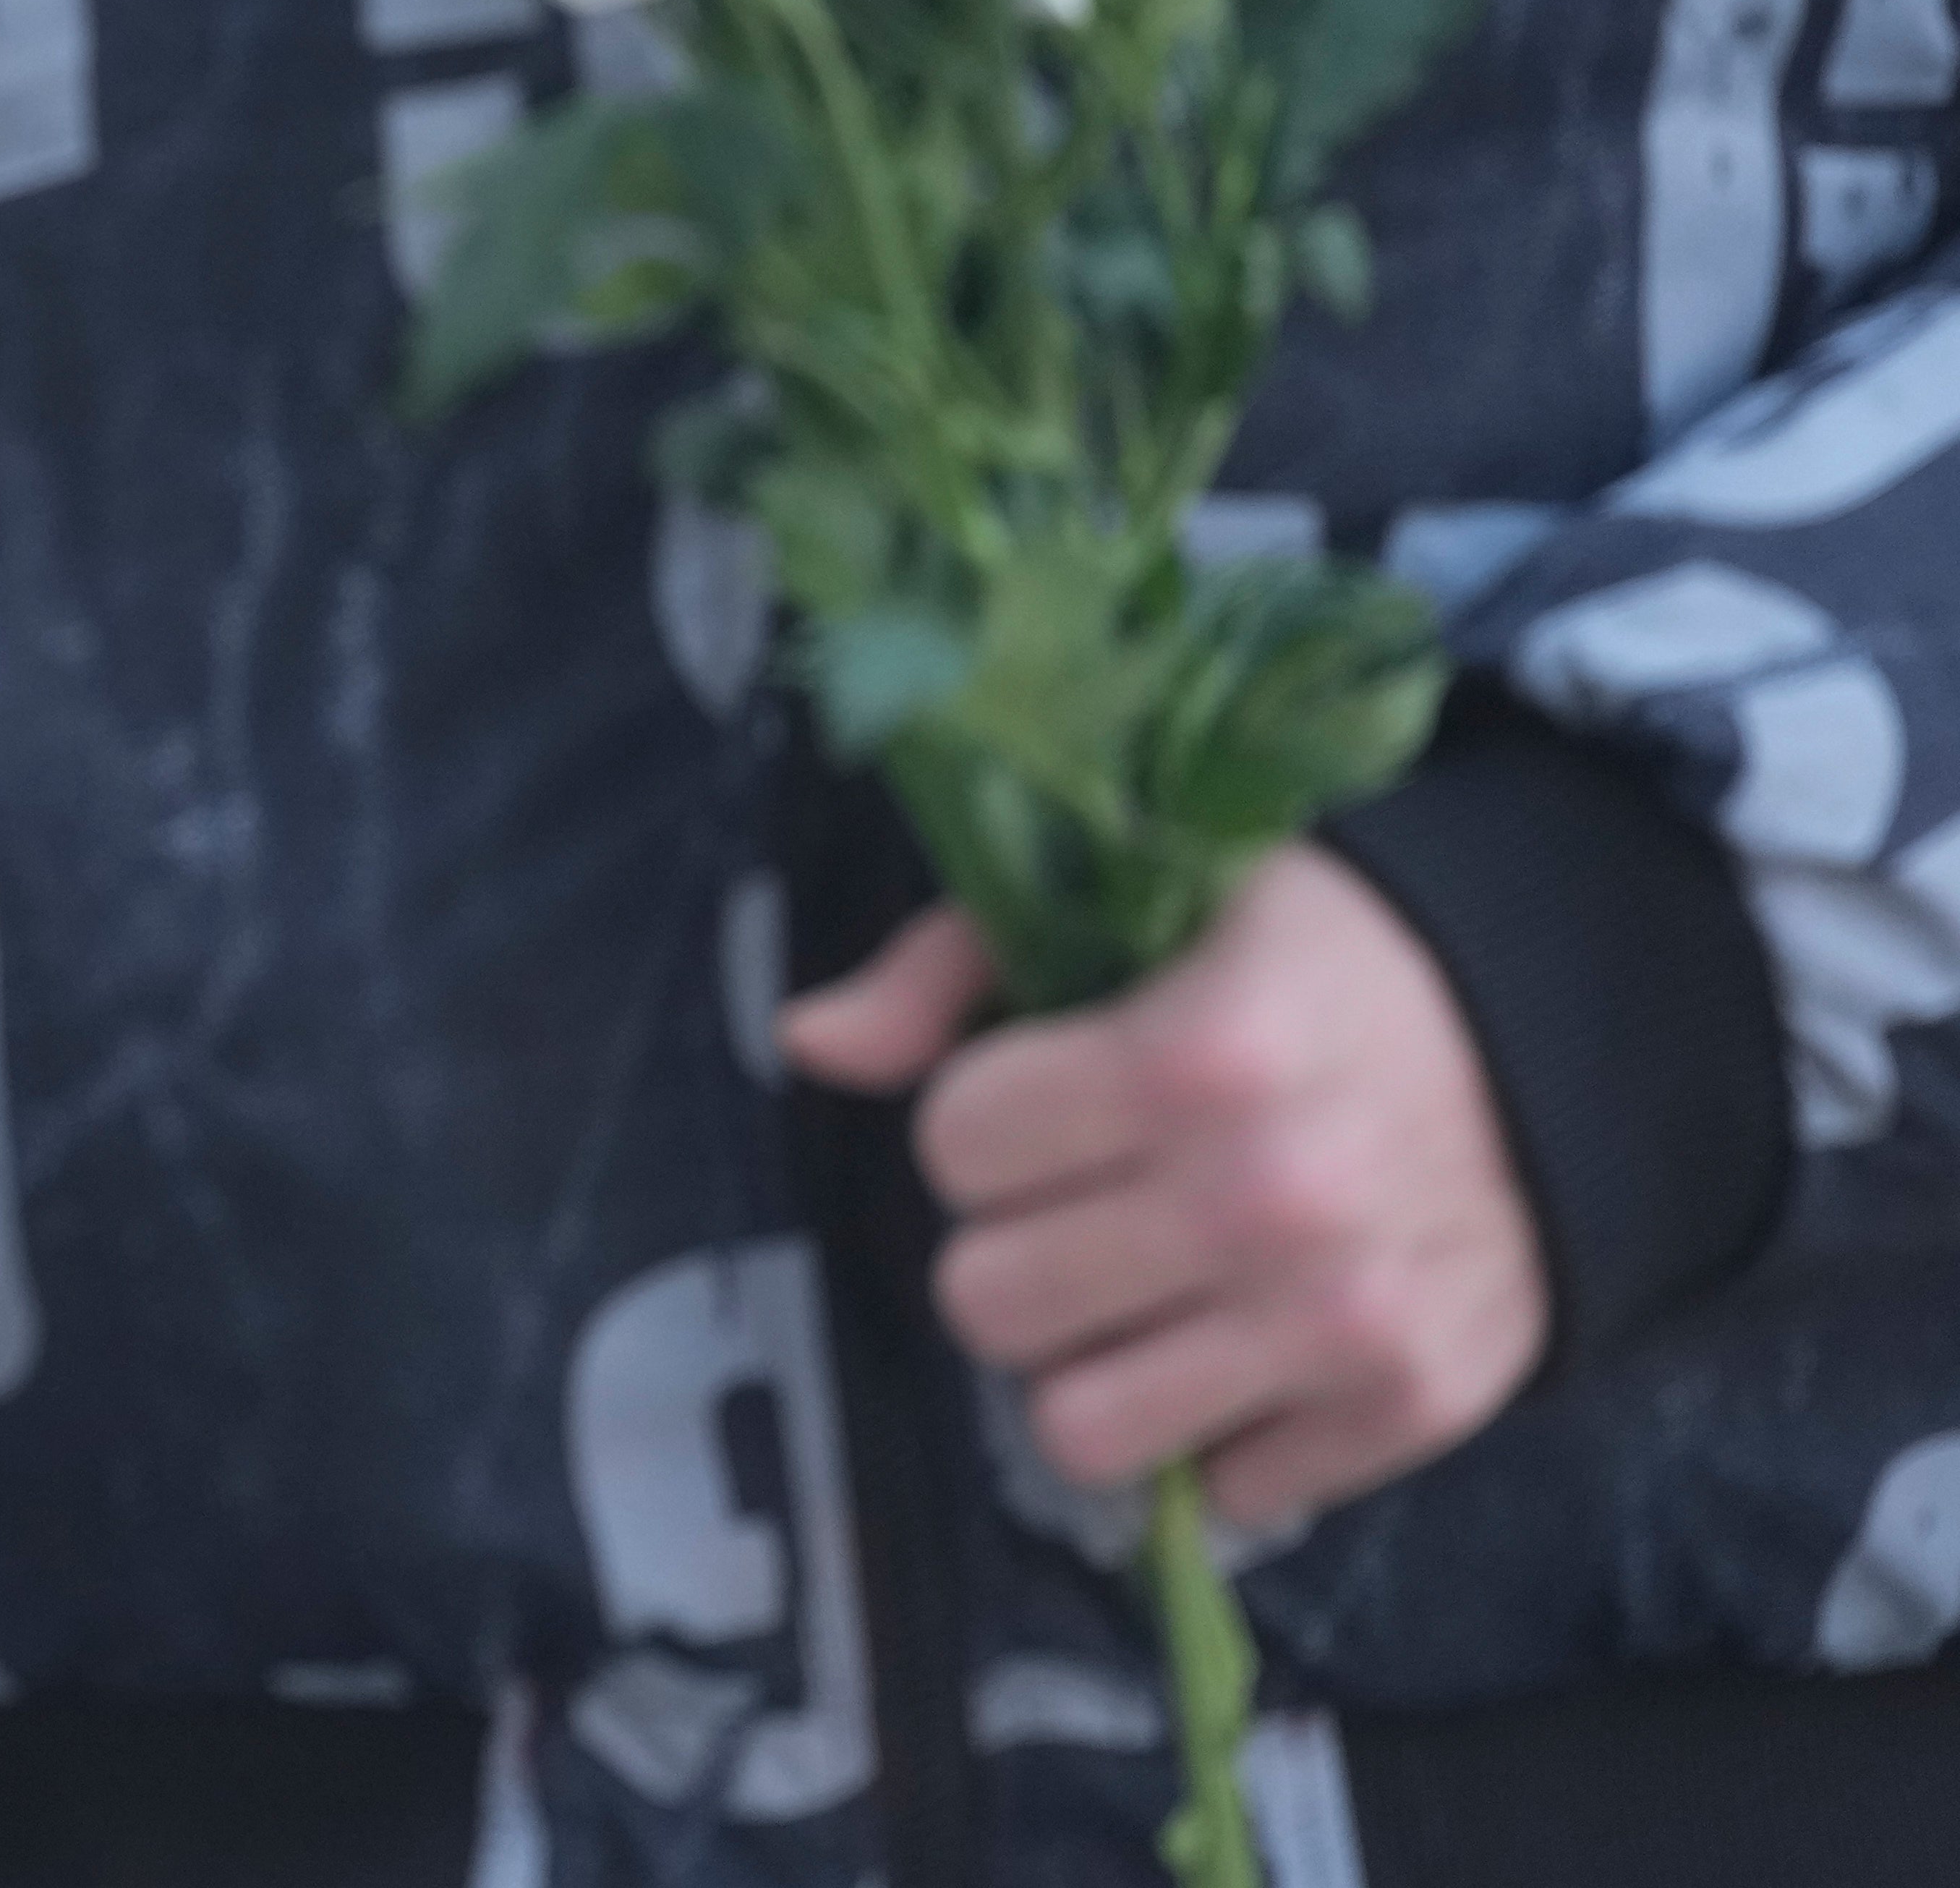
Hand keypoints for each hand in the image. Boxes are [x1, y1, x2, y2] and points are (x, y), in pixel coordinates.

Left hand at [776, 842, 1546, 1532]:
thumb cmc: (1330, 953)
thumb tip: (806, 1042)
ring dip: (1088, 1364)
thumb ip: (954, 968)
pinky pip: (1221, 1493)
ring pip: (1074, 1429)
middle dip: (1016, 1246)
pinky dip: (1219, 1435)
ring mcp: (1342, 1320)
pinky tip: (1247, 1342)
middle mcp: (1266, 1201)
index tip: (1043, 1100)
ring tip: (1140, 1293)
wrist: (1583, 1032)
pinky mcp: (1411, 1408)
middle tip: (1088, 1203)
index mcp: (1193, 1054)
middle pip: (986, 1300)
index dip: (983, 1123)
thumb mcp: (1151, 898)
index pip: (955, 1146)